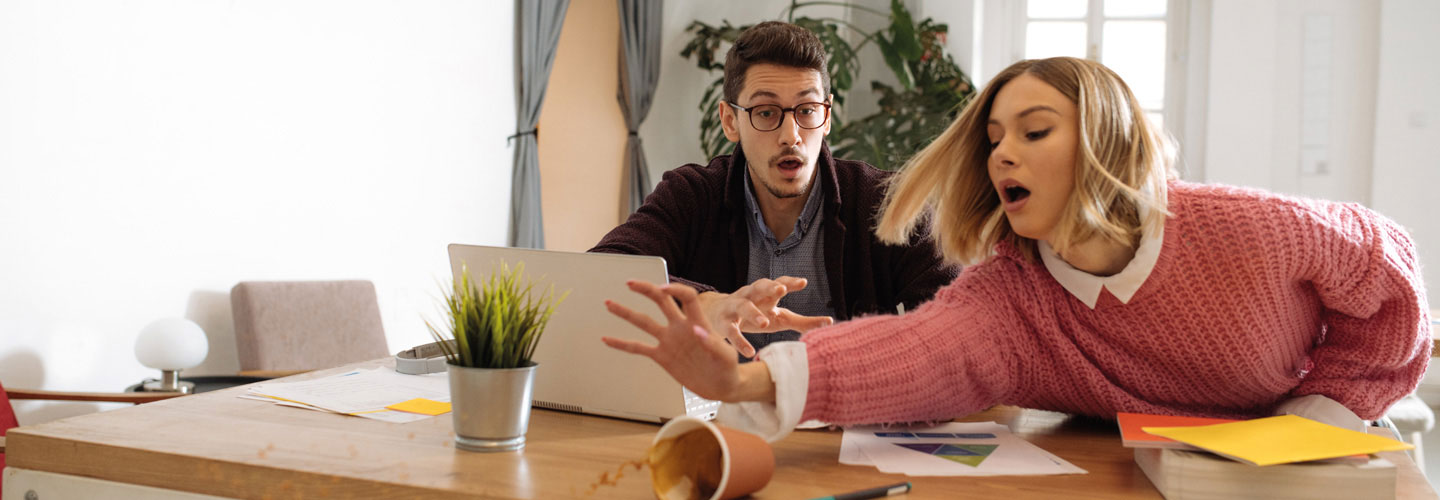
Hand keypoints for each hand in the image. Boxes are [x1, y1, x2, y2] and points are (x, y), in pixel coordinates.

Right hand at [602, 280, 746, 400]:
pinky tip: (607, 339)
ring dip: (627, 313)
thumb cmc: (728, 370)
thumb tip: (698, 330)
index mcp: (698, 323)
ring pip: (644, 322)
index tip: (661, 289)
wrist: (722, 387)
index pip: (686, 297)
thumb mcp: (726, 358)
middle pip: (661, 302)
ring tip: (609, 303)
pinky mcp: (662, 356)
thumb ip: (713, 344)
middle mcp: (680, 327)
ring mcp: (669, 341)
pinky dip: (623, 344)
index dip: (674, 290)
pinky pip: (639, 348)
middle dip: (646, 290)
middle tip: (630, 283)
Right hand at [697, 276, 834, 356]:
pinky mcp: (724, 323)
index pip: (779, 283)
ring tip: (765, 323)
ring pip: (743, 306)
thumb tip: (830, 322)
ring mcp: (736, 307)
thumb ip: (803, 321)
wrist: (718, 316)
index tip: (803, 282)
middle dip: (769, 287)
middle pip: (760, 286)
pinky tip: (749, 352)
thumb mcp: (780, 318)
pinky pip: (731, 331)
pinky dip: (739, 341)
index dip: (790, 282)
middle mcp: (751, 296)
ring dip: (753, 312)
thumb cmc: (757, 316)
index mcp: (767, 295)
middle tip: (780, 289)